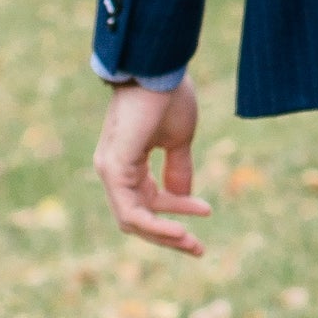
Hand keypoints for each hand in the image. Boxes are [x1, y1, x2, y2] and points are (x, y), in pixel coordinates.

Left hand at [94, 78, 209, 254]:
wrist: (158, 69)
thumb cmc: (167, 96)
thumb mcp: (179, 139)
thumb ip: (178, 169)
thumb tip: (184, 196)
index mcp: (127, 162)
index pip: (148, 199)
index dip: (177, 209)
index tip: (207, 210)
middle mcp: (112, 169)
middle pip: (137, 217)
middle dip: (168, 235)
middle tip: (198, 249)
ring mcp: (110, 170)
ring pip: (132, 220)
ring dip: (163, 236)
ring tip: (191, 243)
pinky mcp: (114, 169)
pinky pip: (130, 212)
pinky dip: (154, 225)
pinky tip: (178, 230)